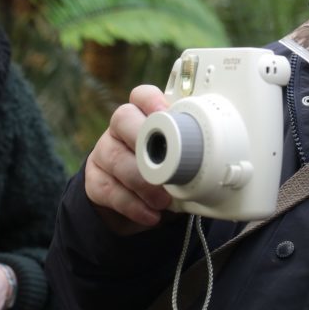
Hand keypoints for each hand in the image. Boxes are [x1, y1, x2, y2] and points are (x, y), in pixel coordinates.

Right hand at [85, 84, 174, 233]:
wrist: (139, 203)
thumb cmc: (166, 172)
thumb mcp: (179, 157)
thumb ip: (188, 149)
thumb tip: (214, 159)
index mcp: (143, 115)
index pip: (141, 95)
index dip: (151, 100)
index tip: (166, 112)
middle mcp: (120, 129)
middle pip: (122, 119)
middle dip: (145, 141)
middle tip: (167, 165)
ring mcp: (104, 152)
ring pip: (116, 157)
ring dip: (142, 182)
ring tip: (164, 200)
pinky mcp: (94, 180)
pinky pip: (108, 189)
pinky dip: (133, 205)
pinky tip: (151, 215)